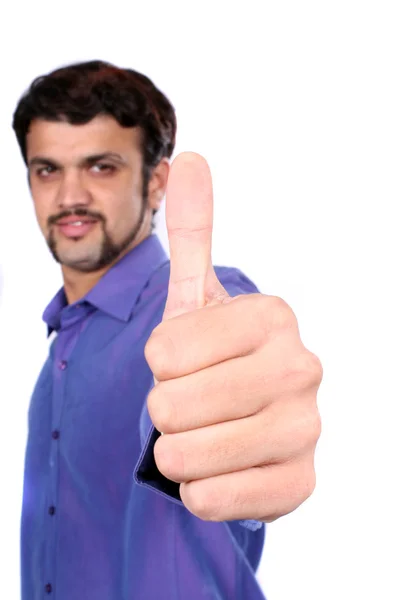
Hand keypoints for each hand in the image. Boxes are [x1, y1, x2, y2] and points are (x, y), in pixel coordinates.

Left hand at [145, 153, 322, 522]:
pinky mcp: (300, 484)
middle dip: (164, 409)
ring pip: (187, 456)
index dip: (159, 363)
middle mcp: (302, 367)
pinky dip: (198, 490)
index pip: (165, 350)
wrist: (243, 420)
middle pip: (173, 404)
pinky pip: (211, 499)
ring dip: (177, 450)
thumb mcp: (198, 297)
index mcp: (273, 316)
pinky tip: (222, 469)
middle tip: (193, 402)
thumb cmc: (212, 358)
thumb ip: (194, 231)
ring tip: (203, 435)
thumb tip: (191, 158)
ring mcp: (307, 429)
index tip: (186, 361)